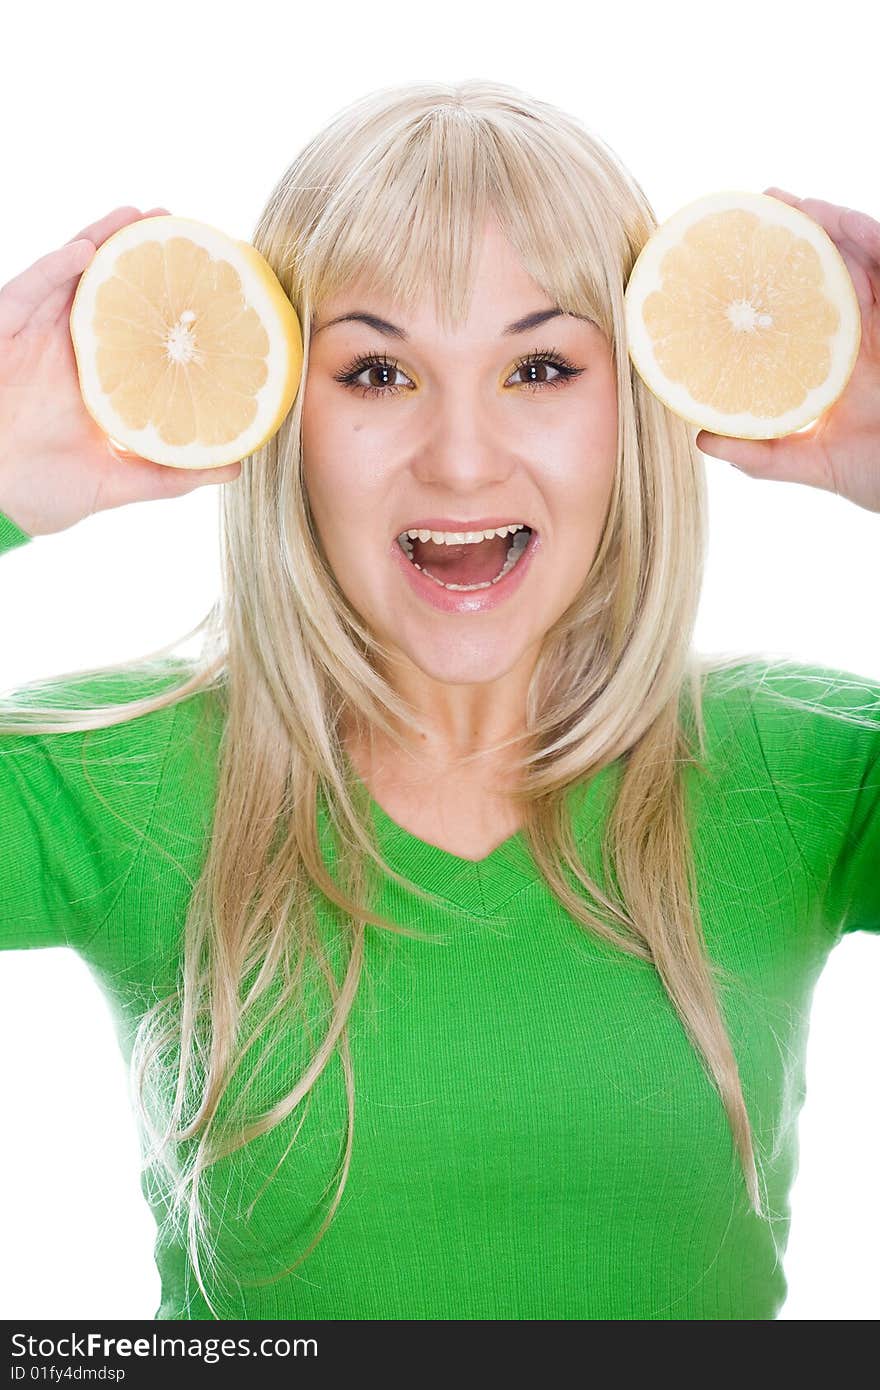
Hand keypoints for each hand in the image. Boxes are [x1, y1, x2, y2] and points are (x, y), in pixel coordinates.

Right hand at [0, 207, 242, 537]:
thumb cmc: (41, 494)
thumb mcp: (118, 482)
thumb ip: (171, 476)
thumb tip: (233, 469)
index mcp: (96, 379)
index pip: (134, 328)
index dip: (163, 300)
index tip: (204, 277)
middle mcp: (67, 351)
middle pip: (106, 290)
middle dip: (137, 253)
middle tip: (176, 224)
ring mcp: (33, 338)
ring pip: (69, 277)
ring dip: (102, 241)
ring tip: (141, 216)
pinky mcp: (2, 334)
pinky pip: (26, 291)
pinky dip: (54, 270)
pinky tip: (85, 250)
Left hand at [695, 189, 879, 514]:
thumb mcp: (815, 463)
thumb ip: (762, 456)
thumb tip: (702, 440)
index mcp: (834, 364)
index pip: (800, 312)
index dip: (771, 285)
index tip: (730, 263)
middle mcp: (862, 336)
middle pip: (827, 273)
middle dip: (793, 238)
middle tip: (755, 210)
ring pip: (858, 257)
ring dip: (824, 224)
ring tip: (785, 201)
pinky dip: (864, 236)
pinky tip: (834, 220)